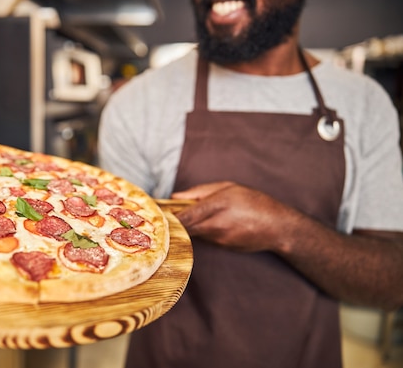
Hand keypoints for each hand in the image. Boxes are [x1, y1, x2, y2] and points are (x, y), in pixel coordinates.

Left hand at [172, 182, 301, 252]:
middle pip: (184, 228)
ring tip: (185, 217)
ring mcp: (219, 239)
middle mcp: (216, 225)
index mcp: (218, 205)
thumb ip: (199, 192)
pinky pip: (205, 238)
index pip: (185, 216)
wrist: (278, 227)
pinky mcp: (223, 247)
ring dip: (187, 227)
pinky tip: (209, 224)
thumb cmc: (254, 202)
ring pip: (193, 233)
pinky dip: (201, 232)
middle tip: (161, 218)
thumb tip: (175, 197)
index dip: (168, 217)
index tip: (156, 214)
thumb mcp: (228, 187)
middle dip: (173, 224)